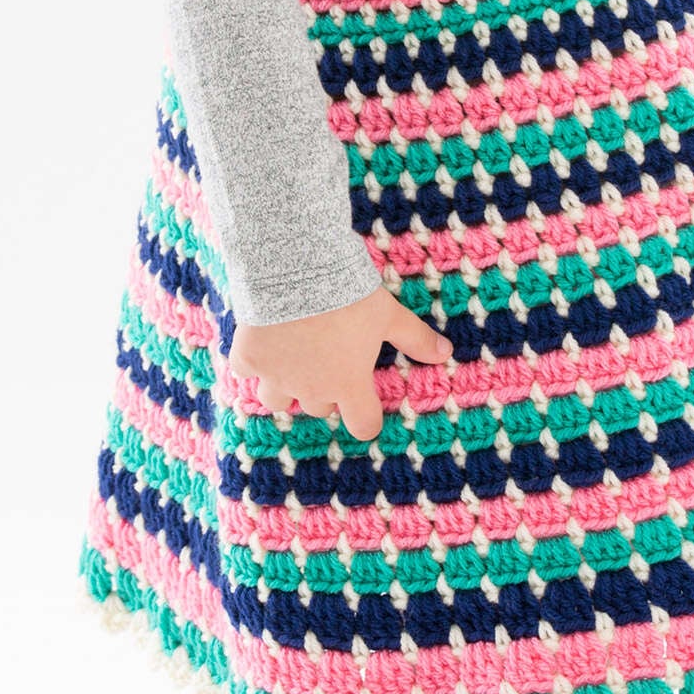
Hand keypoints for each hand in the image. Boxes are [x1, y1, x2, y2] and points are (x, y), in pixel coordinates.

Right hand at [228, 283, 451, 442]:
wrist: (299, 268)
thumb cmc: (350, 294)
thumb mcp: (389, 314)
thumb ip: (416, 338)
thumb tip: (446, 353)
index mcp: (349, 384)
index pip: (363, 424)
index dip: (367, 417)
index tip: (367, 406)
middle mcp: (311, 390)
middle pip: (320, 408)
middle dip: (325, 390)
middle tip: (330, 360)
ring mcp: (276, 377)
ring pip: (277, 400)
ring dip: (285, 385)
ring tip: (292, 360)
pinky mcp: (249, 358)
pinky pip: (246, 371)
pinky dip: (253, 360)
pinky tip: (262, 339)